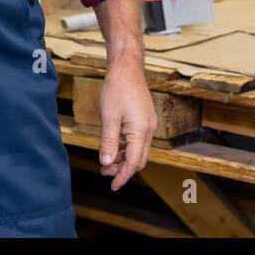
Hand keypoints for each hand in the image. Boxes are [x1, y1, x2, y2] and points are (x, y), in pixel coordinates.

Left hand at [97, 60, 156, 190]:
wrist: (127, 67)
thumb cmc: (116, 88)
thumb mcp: (108, 116)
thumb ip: (108, 141)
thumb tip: (106, 163)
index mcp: (141, 130)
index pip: (134, 162)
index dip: (123, 176)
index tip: (113, 186)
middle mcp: (149, 129)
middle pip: (139, 159)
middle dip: (123, 169)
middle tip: (104, 172)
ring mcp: (149, 124)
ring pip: (139, 150)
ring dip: (124, 158)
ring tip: (106, 161)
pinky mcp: (146, 119)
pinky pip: (139, 140)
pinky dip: (127, 148)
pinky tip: (114, 147)